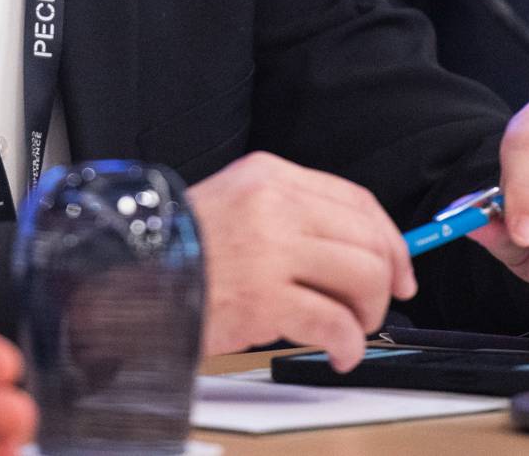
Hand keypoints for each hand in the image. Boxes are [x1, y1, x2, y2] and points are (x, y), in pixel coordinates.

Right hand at [189, 152, 415, 370]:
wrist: (127, 277)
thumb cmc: (181, 249)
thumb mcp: (236, 204)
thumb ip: (291, 214)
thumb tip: (360, 247)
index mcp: (269, 175)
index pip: (357, 200)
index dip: (390, 239)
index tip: (401, 267)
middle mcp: (274, 205)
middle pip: (368, 239)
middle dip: (385, 281)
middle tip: (374, 306)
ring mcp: (270, 251)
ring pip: (363, 277)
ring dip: (368, 312)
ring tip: (349, 327)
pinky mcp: (264, 299)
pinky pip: (335, 323)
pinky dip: (349, 344)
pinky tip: (338, 351)